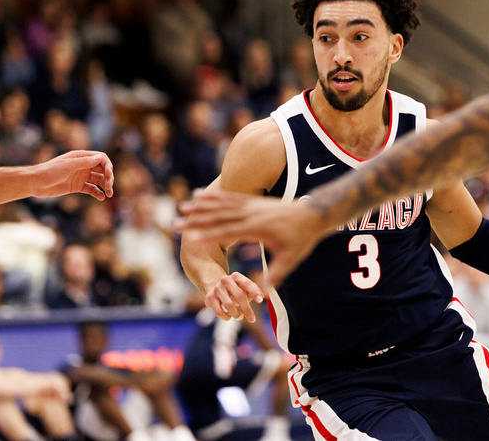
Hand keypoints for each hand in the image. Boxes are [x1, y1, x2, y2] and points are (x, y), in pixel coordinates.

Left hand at [31, 150, 113, 199]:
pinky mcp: (77, 186)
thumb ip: (84, 162)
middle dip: (108, 177)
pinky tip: (101, 197)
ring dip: (105, 186)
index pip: (101, 158)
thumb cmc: (50, 171)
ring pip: (98, 180)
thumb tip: (100, 158)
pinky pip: (91, 189)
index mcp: (81, 157)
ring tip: (109, 194)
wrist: (36, 183)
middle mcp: (83, 166)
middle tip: (109, 187)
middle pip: (102, 169)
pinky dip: (97, 193)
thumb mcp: (67, 166)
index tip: (109, 175)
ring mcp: (80, 176)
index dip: (108, 165)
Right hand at [178, 189, 327, 288]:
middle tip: (175, 223)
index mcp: (257, 228)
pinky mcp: (253, 201)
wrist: (313, 214)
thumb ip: (275, 274)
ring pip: (221, 205)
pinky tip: (200, 194)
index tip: (190, 238)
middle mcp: (251, 214)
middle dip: (196, 221)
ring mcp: (251, 205)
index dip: (208, 235)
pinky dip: (214, 196)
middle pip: (218, 217)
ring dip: (201, 206)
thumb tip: (263, 293)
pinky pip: (230, 197)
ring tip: (182, 206)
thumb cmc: (301, 239)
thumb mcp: (290, 259)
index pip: (228, 233)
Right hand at [205, 271, 264, 322]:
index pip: (247, 283)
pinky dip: (226, 317)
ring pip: (229, 305)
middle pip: (239, 295)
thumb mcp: (243, 287)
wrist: (214, 286)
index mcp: (236, 276)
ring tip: (239, 316)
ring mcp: (217, 288)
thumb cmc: (234, 289)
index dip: (254, 292)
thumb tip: (262, 297)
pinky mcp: (209, 297)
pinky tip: (229, 317)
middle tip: (252, 319)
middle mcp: (226, 280)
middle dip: (247, 309)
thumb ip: (253, 291)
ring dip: (236, 314)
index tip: (260, 301)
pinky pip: (219, 311)